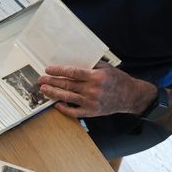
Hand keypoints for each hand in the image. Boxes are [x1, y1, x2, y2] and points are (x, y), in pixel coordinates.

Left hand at [38, 61, 157, 117]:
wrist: (130, 96)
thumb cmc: (117, 80)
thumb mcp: (107, 68)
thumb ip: (91, 65)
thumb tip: (73, 60)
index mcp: (96, 77)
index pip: (73, 73)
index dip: (59, 71)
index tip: (48, 69)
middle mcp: (93, 90)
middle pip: (67, 85)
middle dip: (52, 81)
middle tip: (41, 79)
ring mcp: (91, 102)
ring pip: (67, 97)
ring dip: (53, 93)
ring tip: (44, 89)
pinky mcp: (91, 112)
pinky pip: (74, 111)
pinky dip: (64, 108)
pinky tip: (56, 104)